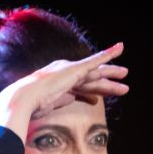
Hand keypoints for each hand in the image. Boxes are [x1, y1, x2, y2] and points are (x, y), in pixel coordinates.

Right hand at [11, 42, 128, 119]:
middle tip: (121, 80)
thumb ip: (65, 99)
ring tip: (125, 75)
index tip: (98, 98)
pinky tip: (120, 49)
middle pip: (91, 77)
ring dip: (112, 74)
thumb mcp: (54, 103)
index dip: (91, 91)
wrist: (26, 98)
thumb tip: (74, 98)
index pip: (80, 87)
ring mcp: (71, 69)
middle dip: (106, 79)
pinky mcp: (76, 69)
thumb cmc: (33, 104)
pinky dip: (108, 54)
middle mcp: (66, 72)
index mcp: (60, 81)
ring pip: (97, 72)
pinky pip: (96, 60)